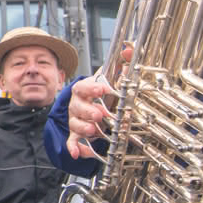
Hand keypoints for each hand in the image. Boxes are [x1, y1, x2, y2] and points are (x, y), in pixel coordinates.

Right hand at [65, 44, 131, 159]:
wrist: (98, 106)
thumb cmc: (106, 92)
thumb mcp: (116, 76)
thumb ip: (124, 61)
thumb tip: (129, 49)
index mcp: (85, 89)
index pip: (83, 86)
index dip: (92, 88)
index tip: (103, 89)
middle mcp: (77, 104)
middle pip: (77, 106)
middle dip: (88, 111)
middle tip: (100, 114)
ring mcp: (76, 120)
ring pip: (74, 123)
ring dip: (83, 127)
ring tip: (93, 130)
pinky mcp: (77, 135)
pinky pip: (73, 141)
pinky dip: (74, 147)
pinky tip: (78, 153)